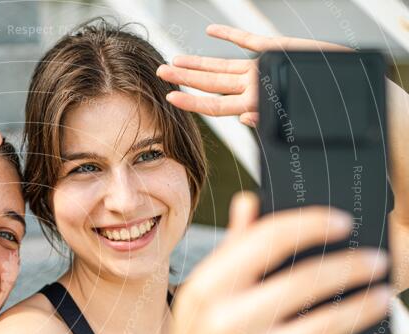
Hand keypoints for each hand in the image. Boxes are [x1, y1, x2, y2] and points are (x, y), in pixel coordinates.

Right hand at [140, 192, 390, 333]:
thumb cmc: (199, 328)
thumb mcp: (204, 285)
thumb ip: (233, 245)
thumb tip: (252, 201)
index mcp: (207, 287)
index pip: (268, 240)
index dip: (312, 224)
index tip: (342, 222)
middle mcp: (225, 322)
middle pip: (305, 281)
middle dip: (350, 266)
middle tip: (375, 260)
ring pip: (324, 324)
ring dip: (362, 305)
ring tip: (381, 295)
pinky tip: (352, 328)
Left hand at [156, 24, 349, 126]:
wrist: (355, 92)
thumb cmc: (326, 110)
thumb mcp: (294, 119)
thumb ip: (267, 119)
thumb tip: (245, 117)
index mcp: (254, 103)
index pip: (213, 104)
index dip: (190, 101)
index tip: (169, 97)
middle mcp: (253, 86)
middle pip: (210, 83)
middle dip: (184, 77)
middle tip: (160, 72)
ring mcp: (262, 68)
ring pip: (222, 66)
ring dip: (198, 62)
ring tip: (175, 59)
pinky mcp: (276, 50)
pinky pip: (247, 41)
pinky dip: (229, 36)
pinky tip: (210, 32)